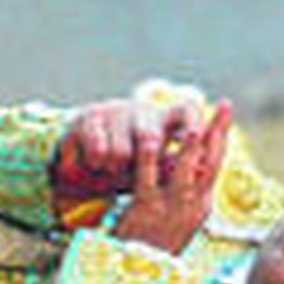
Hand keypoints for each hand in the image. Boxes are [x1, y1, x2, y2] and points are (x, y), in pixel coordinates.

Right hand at [53, 96, 208, 205]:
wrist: (81, 161)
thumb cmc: (126, 167)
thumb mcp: (152, 167)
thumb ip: (174, 166)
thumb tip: (201, 170)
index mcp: (162, 121)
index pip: (186, 111)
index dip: (193, 122)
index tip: (196, 137)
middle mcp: (140, 111)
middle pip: (150, 136)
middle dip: (142, 161)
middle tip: (136, 172)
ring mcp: (113, 111)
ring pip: (121, 152)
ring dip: (114, 169)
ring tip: (110, 169)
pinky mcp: (88, 117)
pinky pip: (97, 150)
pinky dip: (96, 164)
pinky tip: (93, 163)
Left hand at [110, 100, 233, 253]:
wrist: (139, 280)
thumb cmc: (154, 249)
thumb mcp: (177, 224)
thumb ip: (184, 200)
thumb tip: (192, 177)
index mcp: (200, 208)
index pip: (215, 167)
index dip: (221, 140)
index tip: (225, 117)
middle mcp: (192, 206)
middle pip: (210, 162)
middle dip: (219, 132)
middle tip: (225, 105)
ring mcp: (170, 208)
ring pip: (186, 169)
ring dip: (191, 141)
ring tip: (195, 118)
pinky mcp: (146, 211)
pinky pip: (148, 179)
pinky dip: (150, 157)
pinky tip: (149, 138)